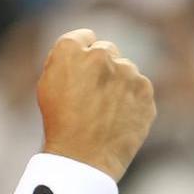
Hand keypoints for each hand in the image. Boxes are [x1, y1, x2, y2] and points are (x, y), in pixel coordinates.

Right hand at [37, 28, 156, 180]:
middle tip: (91, 93)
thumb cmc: (59, 121)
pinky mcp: (145, 91)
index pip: (84, 37)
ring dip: (118, 83)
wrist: (83, 156)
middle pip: (106, 50)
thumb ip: (66, 60)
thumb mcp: (48, 84)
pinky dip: (131, 99)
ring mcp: (127, 72)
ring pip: (125, 70)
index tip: (80, 70)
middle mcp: (101, 54)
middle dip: (101, 66)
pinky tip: (117, 117)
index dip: (81, 54)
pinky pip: (139, 88)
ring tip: (103, 110)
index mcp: (70, 49)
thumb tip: (84, 50)